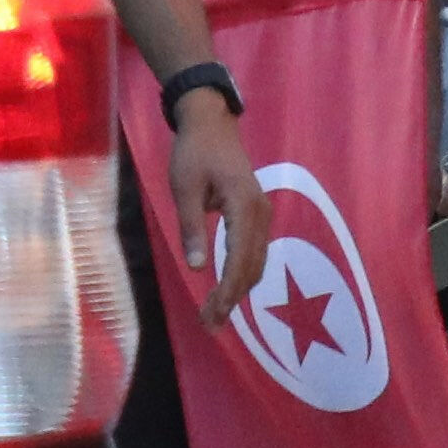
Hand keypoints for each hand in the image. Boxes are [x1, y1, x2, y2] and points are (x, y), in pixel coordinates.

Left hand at [152, 86, 268, 297]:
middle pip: (252, 266)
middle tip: (210, 323)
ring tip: (216, 315)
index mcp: (243, 205)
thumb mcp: (184, 188)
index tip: (214, 312)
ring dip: (239, 290)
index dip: (228, 289)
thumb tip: (196, 268)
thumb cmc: (194, 152)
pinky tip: (227, 291)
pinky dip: (243, 275)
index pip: (239, 258)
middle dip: (233, 298)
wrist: (212, 123)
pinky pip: (255, 252)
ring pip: (256, 263)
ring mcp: (263, 215)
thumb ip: (191, 227)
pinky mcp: (257, 216)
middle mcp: (260, 214)